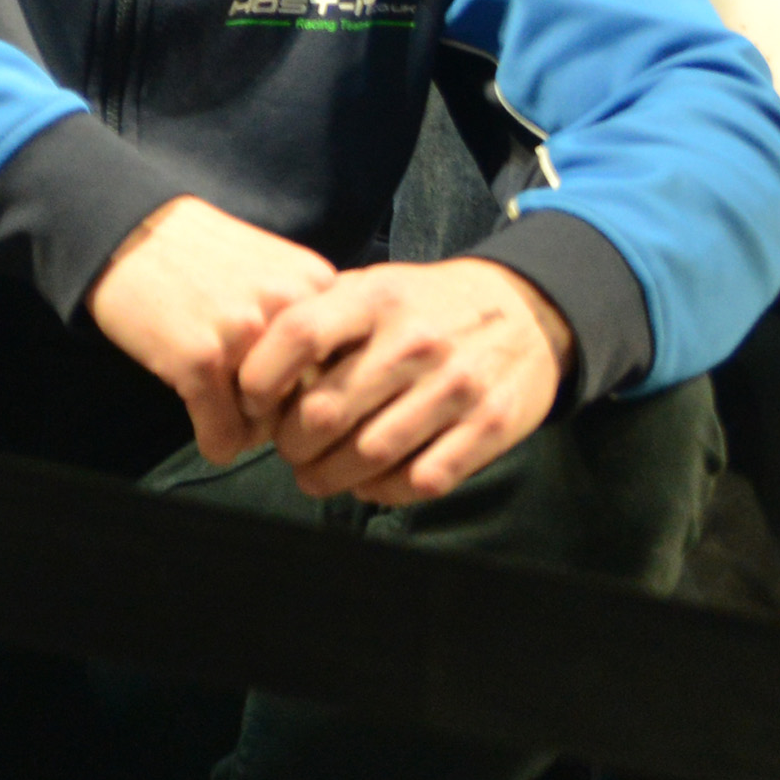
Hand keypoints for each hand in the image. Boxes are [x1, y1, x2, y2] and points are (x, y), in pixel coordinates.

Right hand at [87, 196, 337, 463]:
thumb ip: (304, 316)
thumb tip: (326, 392)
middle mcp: (289, 308)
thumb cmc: (197, 254)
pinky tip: (204, 428)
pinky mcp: (200, 361)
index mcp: (316, 284)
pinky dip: (215, 442)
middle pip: (310, 400)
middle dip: (282, 415)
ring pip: (270, 426)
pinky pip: (224, 436)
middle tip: (251, 407)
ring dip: (248, 430)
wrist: (125, 232)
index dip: (314, 386)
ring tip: (225, 411)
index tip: (288, 392)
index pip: (343, 366)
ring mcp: (245, 335)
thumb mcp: (271, 268)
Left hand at [235, 258, 569, 501]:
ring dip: (328, 476)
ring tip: (314, 475)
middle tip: (287, 449)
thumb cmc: (425, 306)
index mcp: (377, 297)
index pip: (299, 335)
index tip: (251, 400)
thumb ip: (319, 317)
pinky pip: (422, 480)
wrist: (527, 312)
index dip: (261, 376)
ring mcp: (456, 386)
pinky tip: (368, 484)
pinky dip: (383, 492)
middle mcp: (416, 341)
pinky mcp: (490, 427)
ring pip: (369, 455)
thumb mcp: (373, 287)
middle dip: (291, 443)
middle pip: (326, 411)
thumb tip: (251, 366)